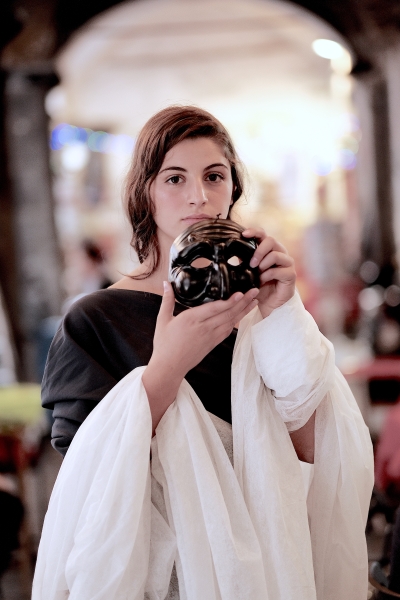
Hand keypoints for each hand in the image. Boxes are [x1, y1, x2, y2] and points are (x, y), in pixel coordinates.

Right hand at [142, 282, 258, 431]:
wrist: (169, 367)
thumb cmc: (164, 344)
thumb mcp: (163, 319)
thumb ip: (167, 300)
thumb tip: (165, 283)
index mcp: (191, 319)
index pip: (215, 308)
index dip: (230, 301)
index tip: (241, 293)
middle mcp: (204, 328)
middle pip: (228, 314)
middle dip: (243, 302)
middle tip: (255, 291)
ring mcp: (210, 337)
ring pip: (231, 322)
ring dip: (243, 311)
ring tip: (254, 301)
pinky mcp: (213, 343)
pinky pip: (228, 331)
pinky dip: (236, 322)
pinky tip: (242, 315)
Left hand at [242, 228, 295, 318]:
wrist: (268, 304)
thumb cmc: (258, 286)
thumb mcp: (247, 271)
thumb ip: (243, 260)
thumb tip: (229, 250)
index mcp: (269, 249)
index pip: (263, 234)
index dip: (254, 231)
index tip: (244, 234)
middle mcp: (280, 253)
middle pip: (271, 240)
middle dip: (259, 250)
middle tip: (251, 263)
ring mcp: (287, 263)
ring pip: (276, 254)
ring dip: (263, 263)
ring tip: (257, 273)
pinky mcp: (291, 274)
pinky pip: (279, 270)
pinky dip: (268, 275)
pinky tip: (262, 281)